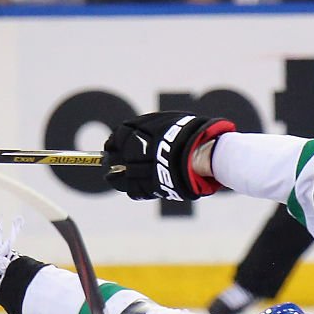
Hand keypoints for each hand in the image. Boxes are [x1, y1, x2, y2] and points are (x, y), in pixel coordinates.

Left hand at [103, 111, 236, 200]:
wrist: (204, 153)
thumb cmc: (193, 134)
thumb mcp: (170, 122)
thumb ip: (152, 126)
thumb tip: (135, 131)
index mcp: (145, 131)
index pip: (121, 135)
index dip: (114, 141)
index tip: (111, 144)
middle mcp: (142, 150)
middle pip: (118, 155)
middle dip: (111, 159)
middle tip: (108, 161)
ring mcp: (147, 169)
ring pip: (122, 176)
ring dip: (116, 177)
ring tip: (112, 178)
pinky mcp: (154, 185)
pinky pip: (136, 191)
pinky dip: (132, 189)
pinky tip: (130, 187)